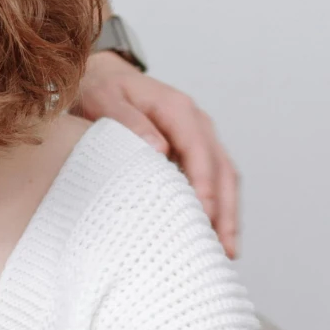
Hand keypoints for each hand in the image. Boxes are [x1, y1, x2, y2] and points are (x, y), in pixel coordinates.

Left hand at [74, 52, 239, 257]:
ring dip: (228, 214)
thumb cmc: (101, 89)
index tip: (202, 214)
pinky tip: (213, 236)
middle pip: (221, 169)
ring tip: (224, 253)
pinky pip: (215, 180)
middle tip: (220, 248)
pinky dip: (219, 207)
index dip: (204, 183)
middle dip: (224, 209)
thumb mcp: (104, 99)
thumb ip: (128, 121)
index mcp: (177, 108)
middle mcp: (196, 123)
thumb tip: (158, 149)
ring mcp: (200, 137)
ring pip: (225, 178)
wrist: (102, 76)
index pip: (199, 149)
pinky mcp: (195, 152)